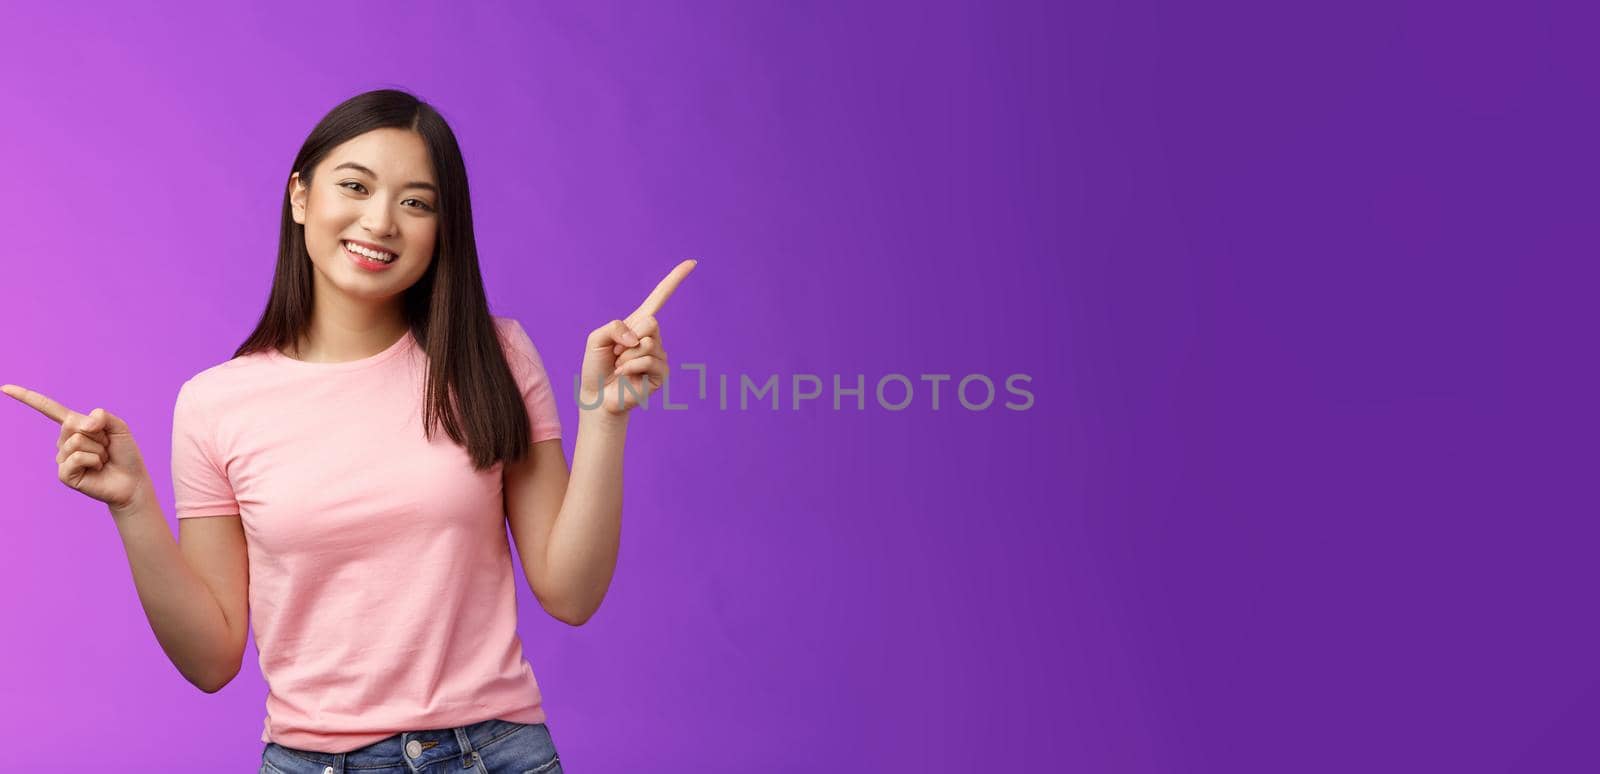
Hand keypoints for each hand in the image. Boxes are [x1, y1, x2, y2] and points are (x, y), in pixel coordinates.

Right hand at [2, 384, 150, 512]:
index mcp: (74, 426)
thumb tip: (84, 423)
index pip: (48, 409)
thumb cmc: (125, 454)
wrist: (132, 481)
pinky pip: (78, 457)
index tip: (5, 388)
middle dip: (99, 434)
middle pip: (73, 424)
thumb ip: (102, 416)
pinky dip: (94, 460)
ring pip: (78, 441)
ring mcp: (62, 458)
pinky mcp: (64, 474)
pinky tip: (97, 468)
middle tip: (107, 447)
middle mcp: (64, 441)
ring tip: (103, 459)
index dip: (27, 397)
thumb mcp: (118, 427)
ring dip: (99, 449)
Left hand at [579, 259, 696, 415]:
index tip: (692, 263)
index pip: (660, 297)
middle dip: (628, 338)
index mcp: (638, 324)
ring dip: (625, 356)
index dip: (675, 279)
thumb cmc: (596, 367)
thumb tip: (640, 338)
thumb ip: (614, 328)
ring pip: (647, 343)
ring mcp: (659, 355)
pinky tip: (624, 376)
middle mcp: (653, 337)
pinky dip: (630, 367)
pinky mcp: (661, 373)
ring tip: (620, 367)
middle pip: (651, 322)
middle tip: (617, 354)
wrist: (597, 397)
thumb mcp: (596, 338)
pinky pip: (647, 360)